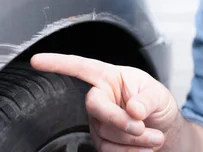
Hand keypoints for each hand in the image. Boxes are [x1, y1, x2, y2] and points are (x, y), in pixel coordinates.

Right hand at [30, 53, 178, 150]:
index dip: (58, 63)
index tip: (37, 61)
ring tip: (156, 137)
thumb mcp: (158, 94)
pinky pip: (110, 151)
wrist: (165, 128)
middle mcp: (100, 98)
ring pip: (106, 133)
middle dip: (119, 120)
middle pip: (94, 106)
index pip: (81, 67)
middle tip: (142, 127)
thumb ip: (146, 99)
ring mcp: (98, 122)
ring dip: (134, 140)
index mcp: (110, 77)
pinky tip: (146, 148)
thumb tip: (133, 109)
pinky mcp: (102, 142)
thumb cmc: (157, 103)